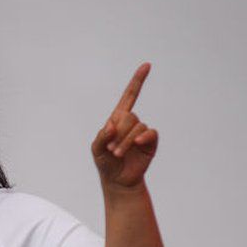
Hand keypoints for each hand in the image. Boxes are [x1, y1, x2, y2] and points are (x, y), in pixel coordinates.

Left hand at [91, 63, 158, 189]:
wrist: (117, 181)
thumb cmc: (105, 163)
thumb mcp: (96, 149)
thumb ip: (101, 136)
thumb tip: (111, 125)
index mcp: (117, 119)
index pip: (129, 96)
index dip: (138, 81)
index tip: (147, 65)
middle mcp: (131, 122)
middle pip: (129, 116)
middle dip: (118, 133)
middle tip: (111, 150)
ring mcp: (141, 132)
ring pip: (137, 126)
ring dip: (125, 141)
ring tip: (117, 154)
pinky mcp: (150, 142)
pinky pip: (150, 133)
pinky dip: (143, 137)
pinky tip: (138, 143)